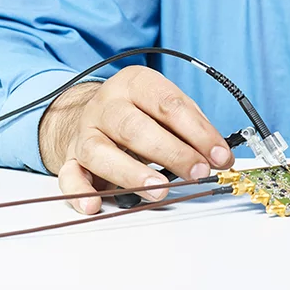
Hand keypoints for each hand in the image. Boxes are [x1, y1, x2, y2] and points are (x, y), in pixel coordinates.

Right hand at [38, 66, 233, 213]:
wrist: (93, 110)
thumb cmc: (140, 111)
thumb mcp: (167, 105)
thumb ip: (193, 127)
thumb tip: (220, 156)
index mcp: (135, 83)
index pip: (169, 105)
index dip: (198, 132)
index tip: (219, 155)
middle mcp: (107, 104)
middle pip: (135, 127)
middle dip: (171, 152)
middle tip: (197, 172)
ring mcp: (85, 131)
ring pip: (100, 151)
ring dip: (131, 173)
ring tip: (159, 189)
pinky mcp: (70, 157)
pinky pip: (69, 175)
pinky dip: (79, 193)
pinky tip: (95, 205)